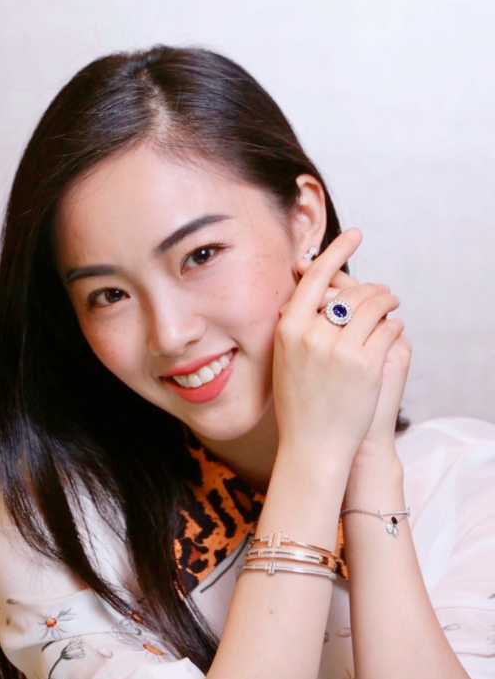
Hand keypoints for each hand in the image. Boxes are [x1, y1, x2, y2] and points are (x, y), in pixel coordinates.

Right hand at [293, 239, 410, 465]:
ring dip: (387, 300)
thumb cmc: (298, 402)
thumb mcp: (284, 357)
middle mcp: (312, 335)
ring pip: (374, 305)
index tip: (354, 235)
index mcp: (288, 328)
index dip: (337, 251)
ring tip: (392, 303)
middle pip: (350, 291)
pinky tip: (392, 330)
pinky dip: (394, 326)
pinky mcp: (366, 365)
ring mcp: (340, 350)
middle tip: (384, 291)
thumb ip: (296, 324)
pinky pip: (389, 328)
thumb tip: (314, 292)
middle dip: (372, 287)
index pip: (314, 277)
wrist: (312, 444)